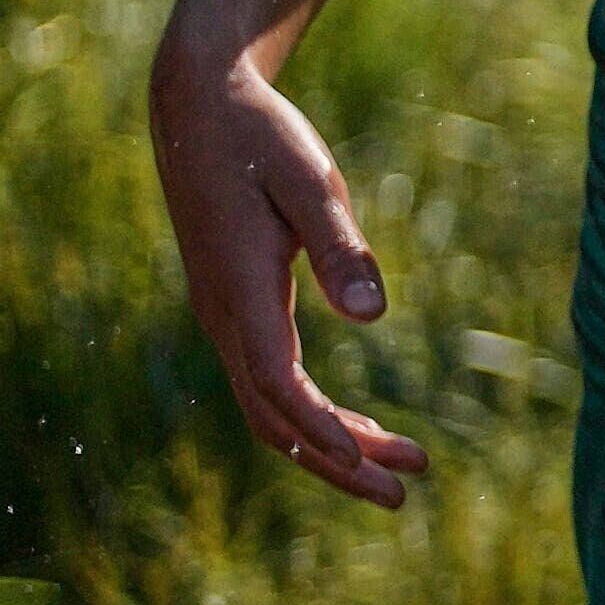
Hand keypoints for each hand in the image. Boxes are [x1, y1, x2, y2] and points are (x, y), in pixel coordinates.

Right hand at [152, 43, 410, 503]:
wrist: (200, 107)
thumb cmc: (260, 139)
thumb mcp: (308, 183)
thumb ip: (340, 247)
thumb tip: (372, 315)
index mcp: (240, 293)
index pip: (281, 388)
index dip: (328, 432)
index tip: (377, 464)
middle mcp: (223, 316)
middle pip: (275, 418)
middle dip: (337, 463)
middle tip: (405, 496)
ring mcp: (225, 316)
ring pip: (272, 408)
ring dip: (332, 447)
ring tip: (402, 470)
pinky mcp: (237, 307)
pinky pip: (271, 383)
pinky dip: (315, 416)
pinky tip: (361, 429)